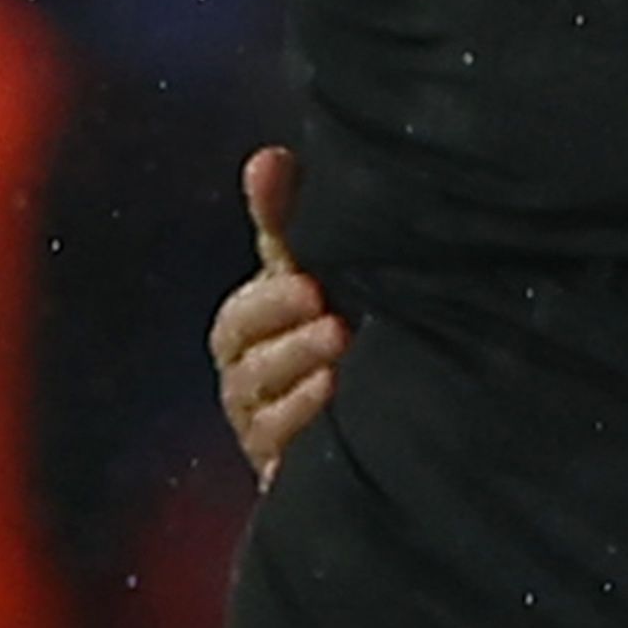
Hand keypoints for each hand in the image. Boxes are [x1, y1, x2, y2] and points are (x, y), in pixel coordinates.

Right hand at [212, 145, 346, 483]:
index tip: (306, 274)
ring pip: (257, 392)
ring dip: (295, 362)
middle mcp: (248, 376)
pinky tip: (336, 396)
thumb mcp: (319, 278)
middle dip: (279, 318)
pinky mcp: (282, 469)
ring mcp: (262, 425)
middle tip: (322, 299)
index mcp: (253, 327)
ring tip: (340, 339)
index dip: (268, 286)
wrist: (386, 432)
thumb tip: (267, 158)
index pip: (245, 303)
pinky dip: (302, 416)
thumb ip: (286, 222)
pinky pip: (278, 443)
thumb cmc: (338, 335)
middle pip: (241, 343)